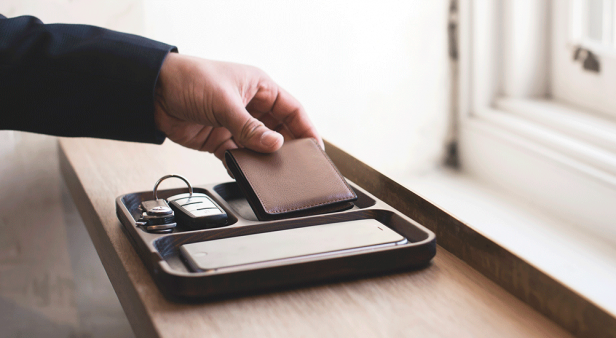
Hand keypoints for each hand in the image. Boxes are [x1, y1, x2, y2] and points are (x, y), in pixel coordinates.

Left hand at [153, 53, 322, 159]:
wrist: (151, 91)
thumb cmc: (190, 80)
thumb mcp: (224, 102)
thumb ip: (250, 127)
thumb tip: (275, 145)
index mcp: (258, 88)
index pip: (292, 109)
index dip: (306, 128)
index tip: (315, 148)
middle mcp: (250, 106)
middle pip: (278, 130)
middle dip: (287, 147)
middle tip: (298, 166)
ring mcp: (235, 124)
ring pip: (258, 146)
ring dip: (264, 158)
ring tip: (273, 173)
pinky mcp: (219, 140)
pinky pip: (238, 156)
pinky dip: (242, 165)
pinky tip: (247, 172)